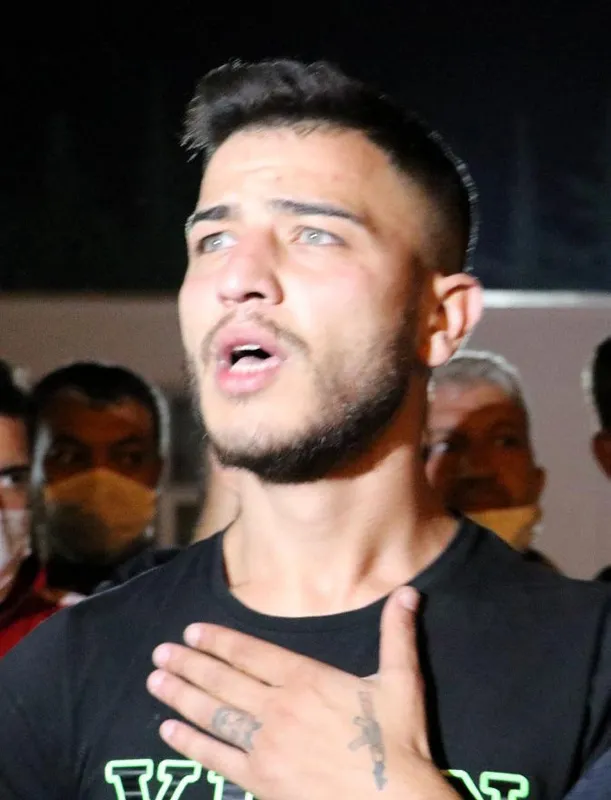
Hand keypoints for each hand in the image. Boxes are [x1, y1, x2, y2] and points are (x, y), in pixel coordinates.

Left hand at [147, 586, 458, 799]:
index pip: (252, 653)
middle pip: (224, 680)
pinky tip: (168, 730)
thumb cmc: (398, 743)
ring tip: (155, 681)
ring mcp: (267, 744)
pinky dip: (191, 742)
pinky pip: (218, 757)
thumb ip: (397, 634)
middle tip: (160, 652)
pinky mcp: (262, 779)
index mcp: (307, 679)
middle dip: (189, 663)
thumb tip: (409, 591)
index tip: (192, 631)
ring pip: (214, 713)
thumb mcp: (402, 681)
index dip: (219, 640)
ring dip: (181, 696)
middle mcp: (279, 707)